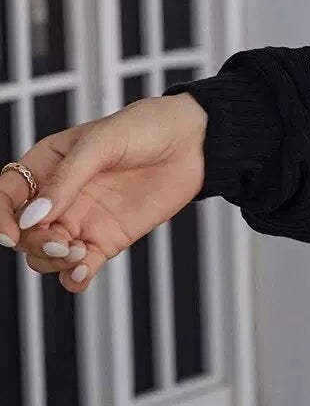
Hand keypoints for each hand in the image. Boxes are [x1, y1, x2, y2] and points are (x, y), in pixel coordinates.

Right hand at [0, 95, 208, 292]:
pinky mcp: (105, 240)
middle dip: (34, 243)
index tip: (11, 235)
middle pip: (23, 233)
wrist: (194, 143)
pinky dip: (74, 277)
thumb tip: (33, 217)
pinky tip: (84, 272)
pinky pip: (78, 269)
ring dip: (52, 261)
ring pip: (44, 255)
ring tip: (78, 253)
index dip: (0, 217)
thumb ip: (67, 179)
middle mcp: (58, 197)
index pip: (6, 196)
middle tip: (62, 240)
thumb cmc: (146, 128)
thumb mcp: (102, 142)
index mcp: (47, 165)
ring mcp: (81, 221)